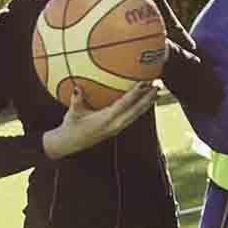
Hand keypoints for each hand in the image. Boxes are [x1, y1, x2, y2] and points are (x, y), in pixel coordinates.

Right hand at [40, 81, 156, 158]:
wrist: (69, 144)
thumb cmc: (70, 127)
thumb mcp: (72, 113)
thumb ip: (76, 100)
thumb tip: (77, 88)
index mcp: (106, 120)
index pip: (124, 104)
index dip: (135, 93)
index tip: (144, 82)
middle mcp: (115, 125)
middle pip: (136, 110)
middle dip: (147, 98)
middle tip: (157, 85)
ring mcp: (117, 128)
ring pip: (136, 115)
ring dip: (147, 104)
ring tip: (156, 93)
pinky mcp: (116, 129)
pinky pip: (131, 118)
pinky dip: (139, 109)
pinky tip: (144, 103)